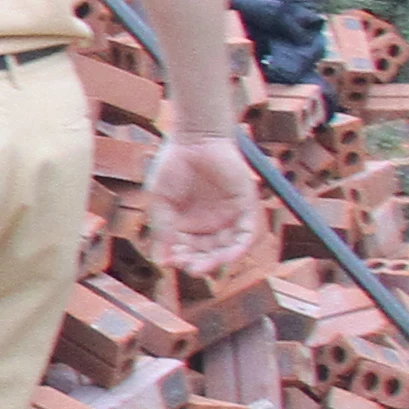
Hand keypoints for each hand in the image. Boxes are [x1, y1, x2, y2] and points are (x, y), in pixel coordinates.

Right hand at [146, 130, 264, 276]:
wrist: (194, 139)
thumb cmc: (172, 166)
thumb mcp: (161, 202)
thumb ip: (163, 230)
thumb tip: (160, 261)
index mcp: (186, 224)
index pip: (185, 250)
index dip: (180, 259)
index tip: (171, 261)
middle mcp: (208, 224)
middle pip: (208, 253)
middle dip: (200, 264)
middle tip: (192, 269)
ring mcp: (228, 216)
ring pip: (228, 248)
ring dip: (220, 260)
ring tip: (207, 265)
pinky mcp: (245, 207)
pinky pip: (248, 232)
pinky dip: (240, 246)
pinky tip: (229, 255)